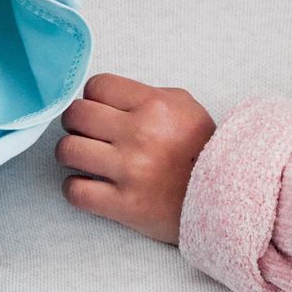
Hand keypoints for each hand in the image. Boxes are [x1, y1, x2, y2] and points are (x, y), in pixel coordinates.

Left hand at [56, 72, 214, 243]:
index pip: (96, 86)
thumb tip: (108, 96)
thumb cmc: (202, 150)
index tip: (100, 109)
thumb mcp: (185, 108)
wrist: (223, 198)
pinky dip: (76, 188)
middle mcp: (139, 134)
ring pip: (68, 150)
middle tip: (86, 132)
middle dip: (76, 122)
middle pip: (76, 115)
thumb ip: (147, 96)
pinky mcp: (123, 205)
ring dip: (72, 154)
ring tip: (85, 158)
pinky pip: (75, 191)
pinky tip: (88, 184)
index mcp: (154, 105)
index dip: (94, 97)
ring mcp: (129, 171)